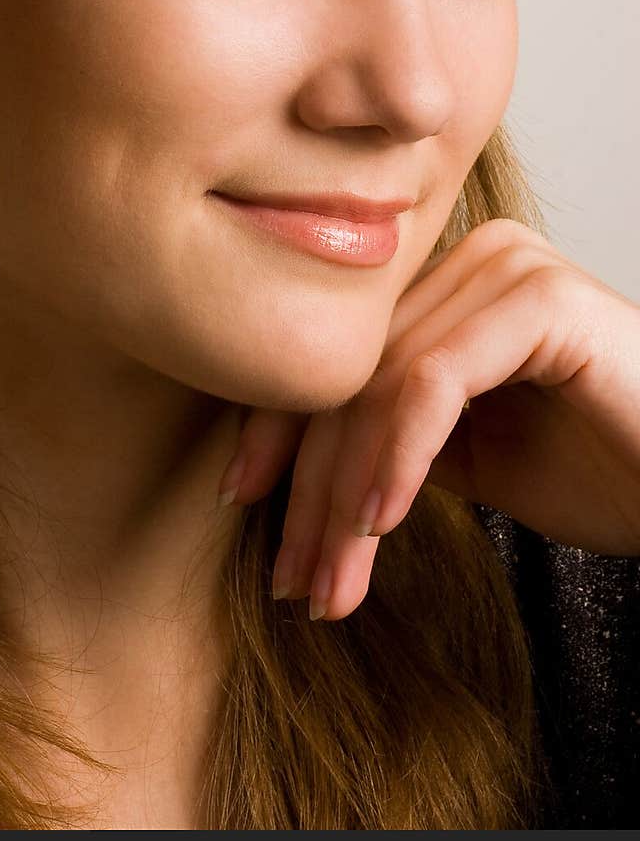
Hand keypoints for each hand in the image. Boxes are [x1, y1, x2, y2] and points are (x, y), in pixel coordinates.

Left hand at [216, 217, 639, 620]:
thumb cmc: (601, 469)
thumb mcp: (466, 457)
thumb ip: (387, 435)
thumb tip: (290, 465)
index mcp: (448, 283)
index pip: (338, 356)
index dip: (277, 429)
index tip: (239, 504)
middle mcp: (470, 259)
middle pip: (350, 371)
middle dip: (308, 484)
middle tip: (289, 576)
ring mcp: (506, 268)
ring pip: (381, 383)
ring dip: (343, 494)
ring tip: (327, 581)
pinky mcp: (540, 299)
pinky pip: (435, 381)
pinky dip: (397, 456)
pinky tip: (380, 523)